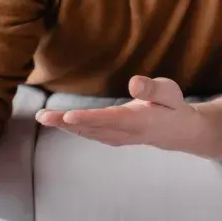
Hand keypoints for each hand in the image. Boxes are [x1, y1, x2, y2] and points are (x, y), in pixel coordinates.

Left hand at [35, 75, 203, 150]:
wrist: (178, 132)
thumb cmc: (173, 107)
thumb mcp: (170, 92)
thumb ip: (153, 88)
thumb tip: (133, 83)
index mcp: (139, 121)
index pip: (110, 119)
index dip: (89, 118)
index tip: (68, 116)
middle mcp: (125, 133)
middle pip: (91, 128)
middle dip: (65, 123)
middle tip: (42, 116)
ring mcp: (118, 138)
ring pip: (87, 133)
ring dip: (64, 126)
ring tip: (43, 117)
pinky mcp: (113, 137)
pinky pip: (90, 134)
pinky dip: (73, 129)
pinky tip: (59, 122)